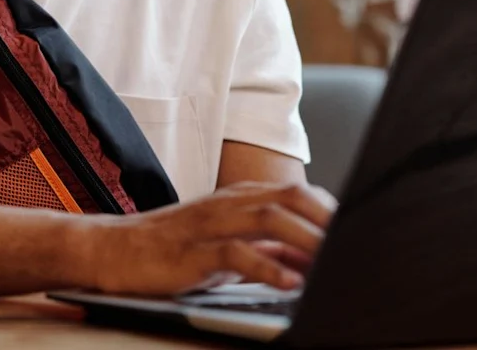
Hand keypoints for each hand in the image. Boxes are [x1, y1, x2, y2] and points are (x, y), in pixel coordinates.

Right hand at [80, 182, 337, 295]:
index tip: (365, 232)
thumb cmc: (171, 250)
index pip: (297, 193)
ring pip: (268, 218)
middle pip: (290, 197)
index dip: (333, 211)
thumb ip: (269, 248)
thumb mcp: (225, 245)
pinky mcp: (191, 251)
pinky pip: (235, 253)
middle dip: (328, 219)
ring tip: (334, 262)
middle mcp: (228, 204)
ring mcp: (209, 224)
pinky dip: (267, 267)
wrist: (110, 250)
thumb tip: (315, 257)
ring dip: (306, 239)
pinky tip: (289, 282)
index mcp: (238, 198)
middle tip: (359, 245)